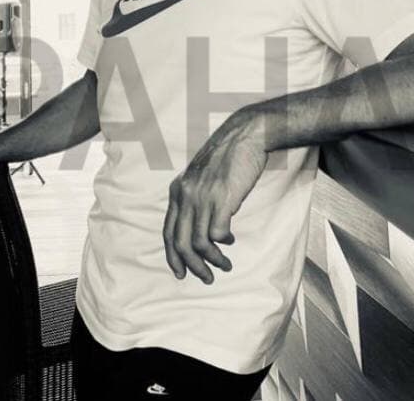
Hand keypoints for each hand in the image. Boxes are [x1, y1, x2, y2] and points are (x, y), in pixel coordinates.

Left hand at [163, 109, 267, 283]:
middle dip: (193, 267)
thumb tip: (198, 227)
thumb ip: (194, 198)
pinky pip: (217, 234)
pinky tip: (231, 239)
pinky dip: (223, 242)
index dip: (173, 257)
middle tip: (207, 278)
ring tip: (225, 265)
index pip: (168, 233)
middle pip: (181, 243)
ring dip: (213, 260)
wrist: (245, 135)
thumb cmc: (227, 157)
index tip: (181, 273)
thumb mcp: (200, 176)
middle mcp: (185, 196)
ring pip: (200, 244)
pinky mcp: (222, 199)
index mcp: (177, 191)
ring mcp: (203, 197)